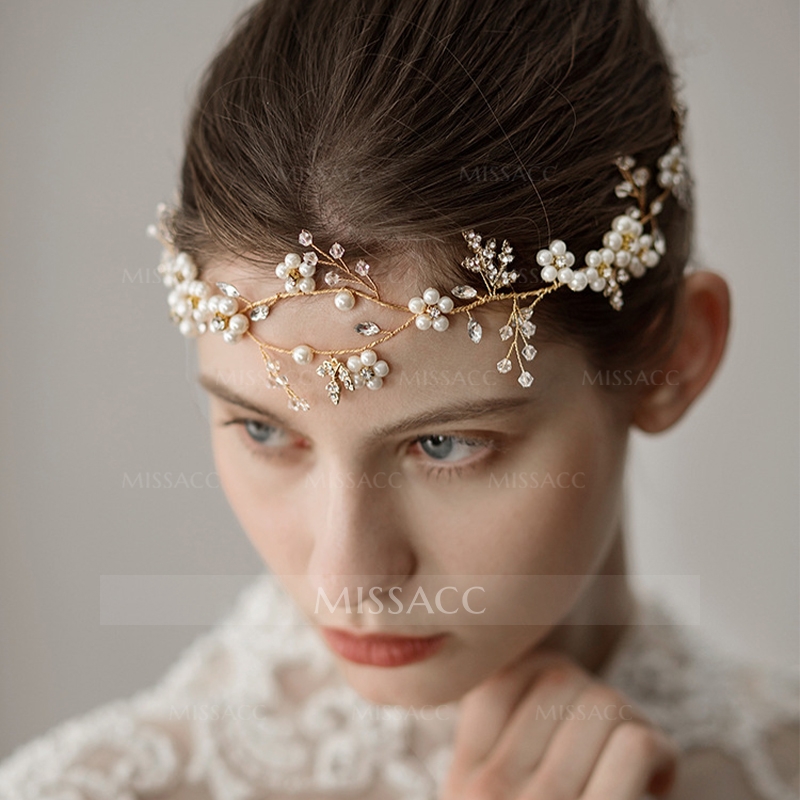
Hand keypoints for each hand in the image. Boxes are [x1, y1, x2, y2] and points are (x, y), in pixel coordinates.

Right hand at [440, 649, 678, 798]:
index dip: (549, 674)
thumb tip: (530, 669)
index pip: (500, 675)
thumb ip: (496, 755)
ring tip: (636, 767)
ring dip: (633, 726)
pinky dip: (662, 754)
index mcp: (463, 782)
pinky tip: (657, 782)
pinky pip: (636, 742)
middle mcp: (489, 791)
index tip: (569, 713)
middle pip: (559, 679)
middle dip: (598, 701)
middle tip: (611, 746)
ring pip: (603, 702)